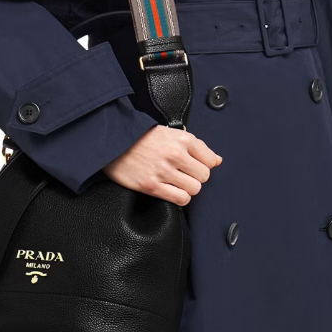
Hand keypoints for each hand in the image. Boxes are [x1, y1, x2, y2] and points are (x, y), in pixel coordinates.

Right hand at [103, 125, 221, 205]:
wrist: (114, 141)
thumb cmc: (142, 137)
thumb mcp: (171, 133)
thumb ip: (195, 146)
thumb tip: (217, 160)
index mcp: (182, 139)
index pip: (210, 160)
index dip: (204, 165)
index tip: (195, 165)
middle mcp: (175, 154)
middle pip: (204, 176)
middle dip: (196, 177)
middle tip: (184, 174)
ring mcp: (164, 171)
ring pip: (194, 189)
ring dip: (188, 188)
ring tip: (177, 182)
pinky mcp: (152, 186)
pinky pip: (180, 199)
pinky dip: (179, 198)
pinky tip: (172, 191)